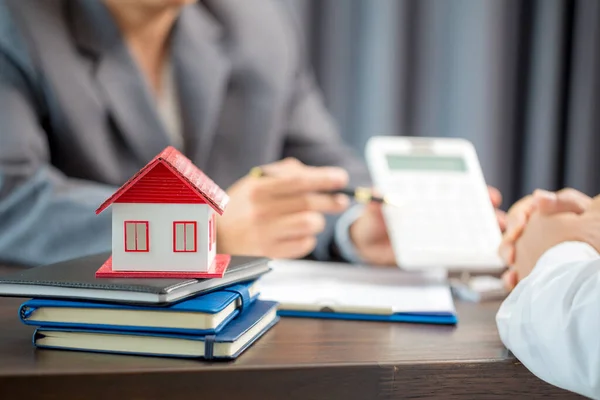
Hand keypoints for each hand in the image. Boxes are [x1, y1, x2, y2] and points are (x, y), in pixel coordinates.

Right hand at [217, 158, 349, 258]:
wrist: (216, 236)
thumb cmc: (241, 205)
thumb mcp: (255, 182)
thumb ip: (284, 172)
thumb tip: (317, 174)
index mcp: (258, 189)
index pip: (298, 181)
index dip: (323, 179)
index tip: (341, 178)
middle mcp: (261, 211)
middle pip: (308, 203)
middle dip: (332, 201)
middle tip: (341, 201)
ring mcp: (266, 234)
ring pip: (310, 224)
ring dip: (318, 221)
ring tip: (312, 219)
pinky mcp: (271, 253)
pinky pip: (304, 245)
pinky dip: (308, 239)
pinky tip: (299, 234)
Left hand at [349, 186, 505, 265]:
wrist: (367, 246)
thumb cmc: (373, 220)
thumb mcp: (372, 209)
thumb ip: (376, 201)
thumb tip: (377, 192)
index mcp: (426, 195)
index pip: (455, 187)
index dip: (475, 189)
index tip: (488, 194)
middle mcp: (438, 212)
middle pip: (471, 209)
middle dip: (489, 212)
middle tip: (499, 218)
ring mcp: (439, 232)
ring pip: (470, 230)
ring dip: (487, 233)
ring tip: (497, 237)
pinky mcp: (436, 252)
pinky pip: (458, 252)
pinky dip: (472, 254)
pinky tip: (484, 256)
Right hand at [500, 189, 592, 288]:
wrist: (595, 251)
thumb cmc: (591, 225)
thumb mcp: (577, 209)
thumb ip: (560, 202)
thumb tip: (538, 196)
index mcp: (541, 213)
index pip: (520, 212)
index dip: (516, 218)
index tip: (520, 226)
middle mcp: (531, 231)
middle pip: (510, 234)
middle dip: (507, 241)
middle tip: (512, 249)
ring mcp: (529, 251)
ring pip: (508, 252)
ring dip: (506, 256)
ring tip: (512, 261)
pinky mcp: (530, 269)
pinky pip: (514, 274)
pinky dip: (510, 277)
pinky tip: (514, 279)